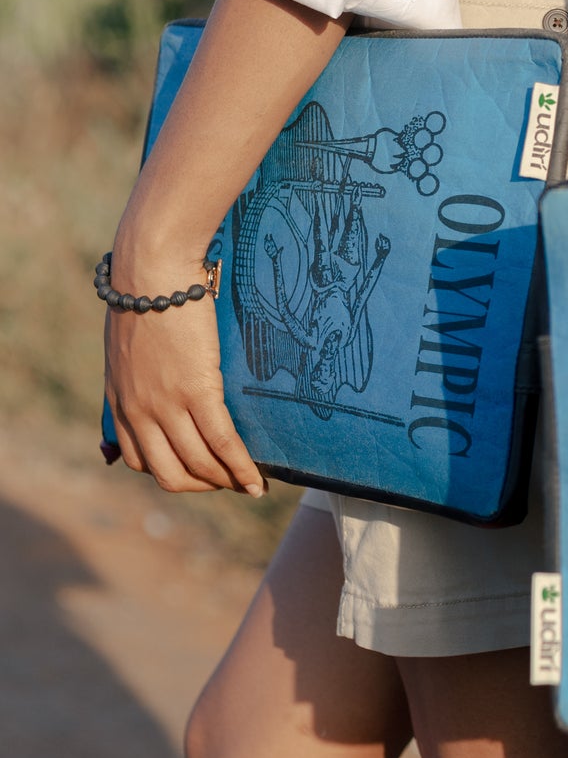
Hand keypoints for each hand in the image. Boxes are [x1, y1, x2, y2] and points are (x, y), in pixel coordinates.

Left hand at [105, 248, 264, 496]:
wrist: (152, 270)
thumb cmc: (144, 297)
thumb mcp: (126, 347)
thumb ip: (135, 375)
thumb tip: (151, 385)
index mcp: (120, 401)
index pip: (139, 460)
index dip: (171, 473)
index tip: (196, 471)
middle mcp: (139, 412)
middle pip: (169, 474)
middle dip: (201, 486)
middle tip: (227, 482)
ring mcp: (166, 405)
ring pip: (199, 464)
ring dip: (226, 481)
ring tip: (250, 484)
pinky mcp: (196, 391)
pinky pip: (222, 443)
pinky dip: (242, 469)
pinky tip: (257, 480)